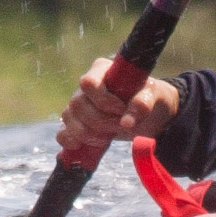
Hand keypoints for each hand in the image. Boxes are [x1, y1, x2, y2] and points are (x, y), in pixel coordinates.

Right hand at [54, 62, 180, 161]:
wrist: (151, 115)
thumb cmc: (150, 98)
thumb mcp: (152, 97)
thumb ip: (142, 104)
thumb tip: (126, 123)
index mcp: (102, 71)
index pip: (88, 83)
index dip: (102, 100)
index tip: (121, 110)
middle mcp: (86, 87)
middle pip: (77, 103)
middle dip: (99, 121)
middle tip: (119, 126)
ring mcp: (79, 105)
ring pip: (68, 118)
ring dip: (88, 133)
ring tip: (108, 137)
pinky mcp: (77, 124)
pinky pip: (63, 133)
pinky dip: (69, 141)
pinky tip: (80, 145)